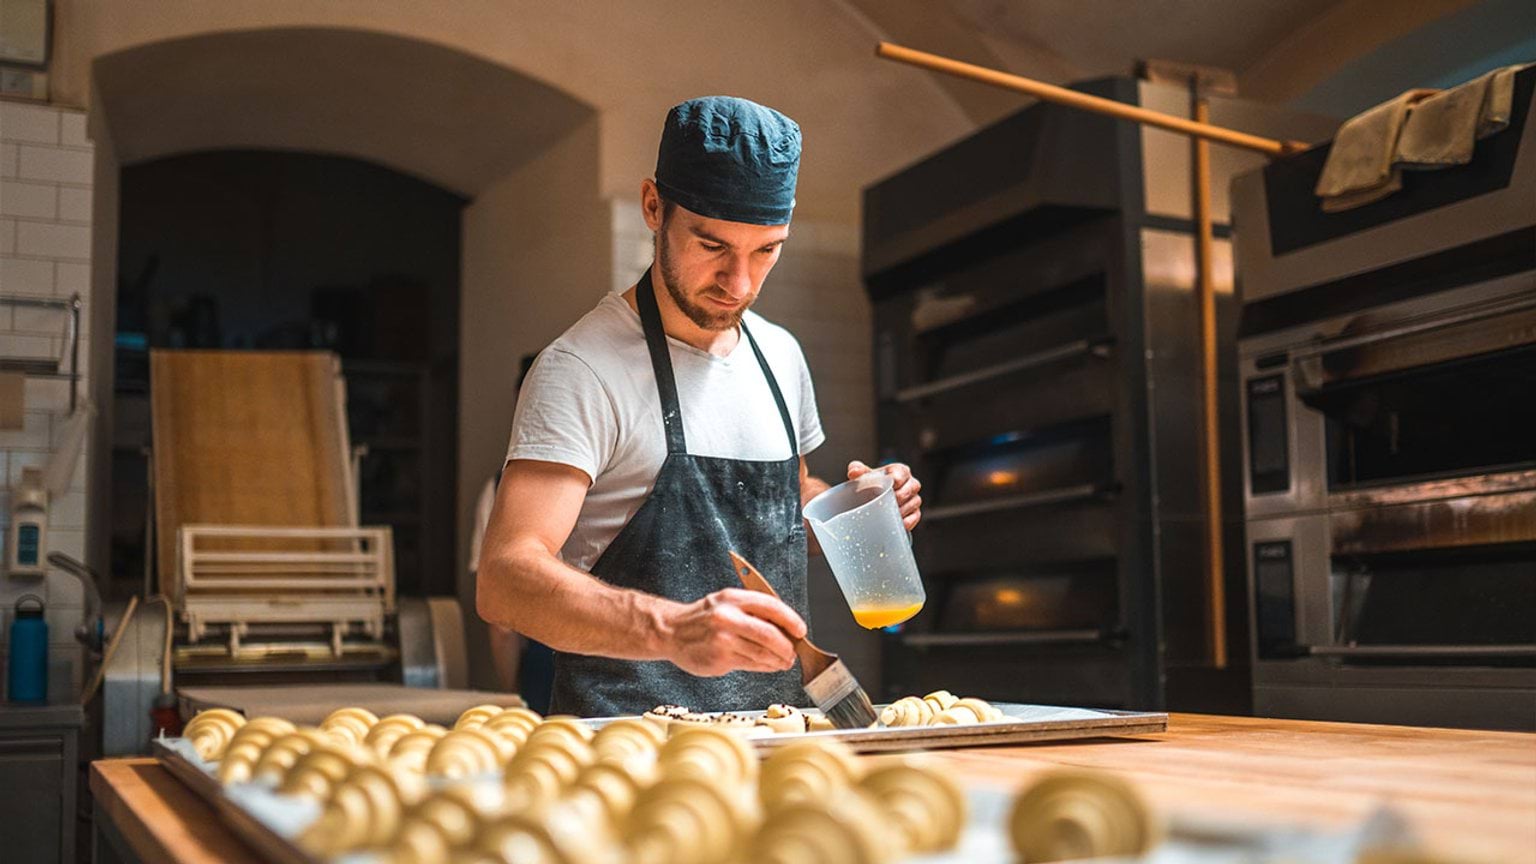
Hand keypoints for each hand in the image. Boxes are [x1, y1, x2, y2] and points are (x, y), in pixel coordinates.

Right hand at [662, 589, 806, 676]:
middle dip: (786, 646)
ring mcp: (723, 639)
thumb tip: (784, 627)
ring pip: (762, 652)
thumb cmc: (701, 618)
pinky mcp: (720, 658)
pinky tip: (768, 665)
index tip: (800, 630)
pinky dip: (765, 666)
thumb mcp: (726, 603)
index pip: (771, 606)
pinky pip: (751, 664)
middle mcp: (728, 617)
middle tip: (792, 652)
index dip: (791, 620)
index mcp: (733, 598)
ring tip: (783, 661)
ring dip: (778, 660)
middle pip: (769, 634)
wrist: (671, 631)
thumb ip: (752, 611)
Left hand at [848, 460, 922, 529]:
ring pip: (912, 504)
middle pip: (907, 490)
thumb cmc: (871, 484)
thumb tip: (854, 472)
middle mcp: (911, 483)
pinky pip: (914, 518)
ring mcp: (914, 499)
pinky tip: (894, 524)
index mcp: (900, 471)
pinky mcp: (915, 513)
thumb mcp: (863, 475)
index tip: (884, 488)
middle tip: (882, 503)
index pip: (900, 475)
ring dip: (899, 510)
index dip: (893, 481)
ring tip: (886, 514)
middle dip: (895, 498)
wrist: (873, 497)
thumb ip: (857, 469)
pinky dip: (905, 522)